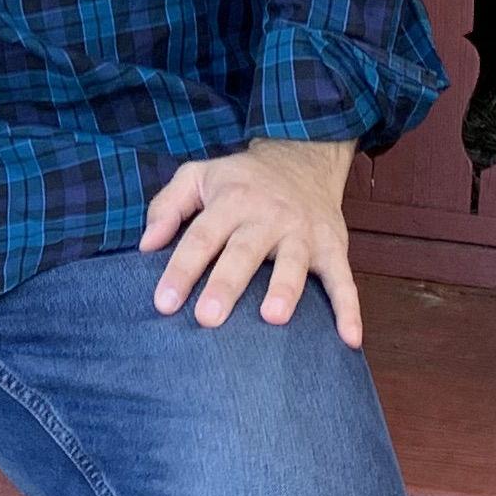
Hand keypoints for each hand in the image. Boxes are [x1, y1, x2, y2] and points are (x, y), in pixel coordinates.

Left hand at [139, 137, 363, 346]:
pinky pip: (343, 279)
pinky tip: (350, 338)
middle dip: (226, 285)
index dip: (181, 270)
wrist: (304, 156)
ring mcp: (303, 232)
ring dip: (285, 289)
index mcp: (231, 200)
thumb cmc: (241, 178)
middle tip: (207, 319)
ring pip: (294, 263)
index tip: (163, 304)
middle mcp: (267, 215)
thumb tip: (145, 246)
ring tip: (273, 318)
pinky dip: (349, 308)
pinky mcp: (333, 246)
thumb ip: (167, 206)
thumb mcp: (198, 175)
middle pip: (243, 252)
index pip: (201, 238)